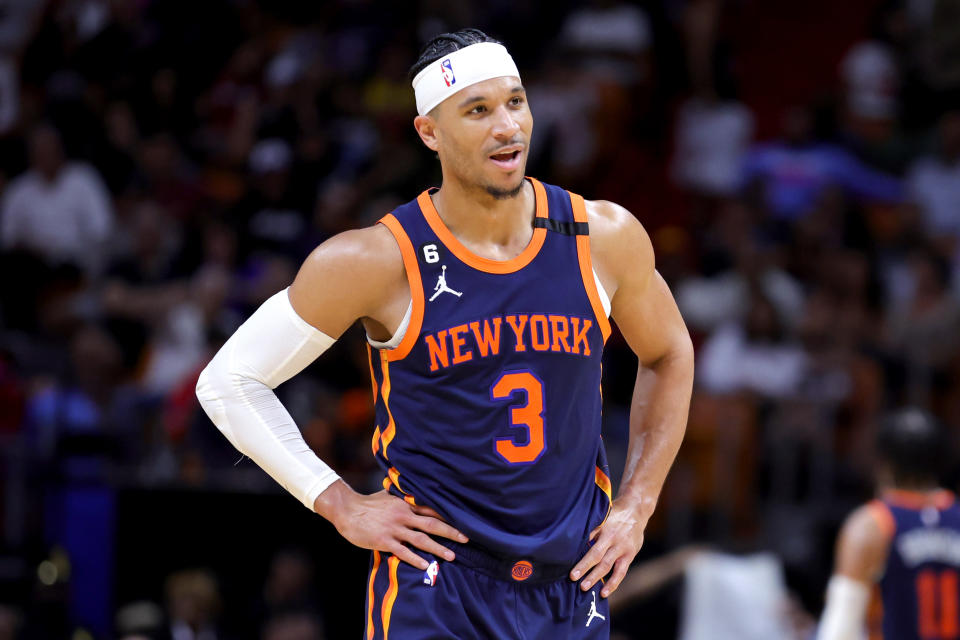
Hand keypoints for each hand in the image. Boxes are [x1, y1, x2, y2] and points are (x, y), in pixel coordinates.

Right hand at [314, 481, 468, 569]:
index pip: (432, 510)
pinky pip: (403, 551)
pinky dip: (415, 558)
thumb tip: (414, 490)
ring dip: (438, 548)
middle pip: (432, 525)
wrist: (347, 510)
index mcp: (406, 504)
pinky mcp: (385, 540)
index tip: (464, 521)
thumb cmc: (368, 503)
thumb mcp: (388, 494)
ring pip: (421, 539)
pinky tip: (426, 565)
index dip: (448, 516)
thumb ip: (402, 495)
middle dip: (451, 532)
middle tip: (467, 538)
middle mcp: (404, 515)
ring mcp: (395, 529)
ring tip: (452, 556)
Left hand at [569, 499, 646, 597]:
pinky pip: (621, 572)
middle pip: (599, 558)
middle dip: (587, 571)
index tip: (572, 572)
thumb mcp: (602, 517)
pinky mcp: (630, 555)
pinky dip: (613, 583)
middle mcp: (615, 540)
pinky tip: (604, 592)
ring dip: (597, 578)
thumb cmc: (613, 514)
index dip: (583, 562)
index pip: (593, 548)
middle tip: (575, 581)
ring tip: (586, 588)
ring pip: (610, 566)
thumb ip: (591, 530)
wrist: (636, 510)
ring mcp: (623, 548)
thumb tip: (574, 543)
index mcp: (606, 530)